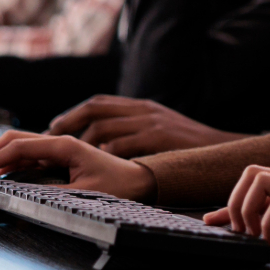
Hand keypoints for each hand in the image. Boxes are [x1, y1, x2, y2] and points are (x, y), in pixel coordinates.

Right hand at [0, 130, 156, 200]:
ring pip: (20, 148)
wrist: (141, 181)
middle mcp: (59, 143)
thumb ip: (50, 195)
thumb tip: (18, 199)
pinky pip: (29, 158)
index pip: (19, 146)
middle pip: (15, 141)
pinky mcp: (61, 159)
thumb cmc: (118, 185)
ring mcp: (59, 150)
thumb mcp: (83, 193)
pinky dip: (10, 166)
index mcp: (63, 146)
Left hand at [48, 95, 247, 156]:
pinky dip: (106, 156)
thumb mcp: (160, 126)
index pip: (99, 102)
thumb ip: (135, 127)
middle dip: (69, 122)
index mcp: (141, 106)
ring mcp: (150, 123)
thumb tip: (103, 141)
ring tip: (72, 157)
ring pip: (104, 128)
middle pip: (95, 110)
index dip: (74, 113)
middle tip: (51, 139)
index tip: (55, 125)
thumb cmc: (186, 144)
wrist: (218, 147)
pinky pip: (122, 146)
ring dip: (84, 142)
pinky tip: (99, 167)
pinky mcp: (157, 138)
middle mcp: (142, 110)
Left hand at [204, 165, 269, 251]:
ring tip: (252, 236)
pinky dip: (267, 223)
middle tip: (238, 232)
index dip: (229, 204)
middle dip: (233, 202)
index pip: (256, 183)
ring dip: (246, 209)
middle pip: (251, 172)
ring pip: (260, 180)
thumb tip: (269, 242)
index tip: (211, 221)